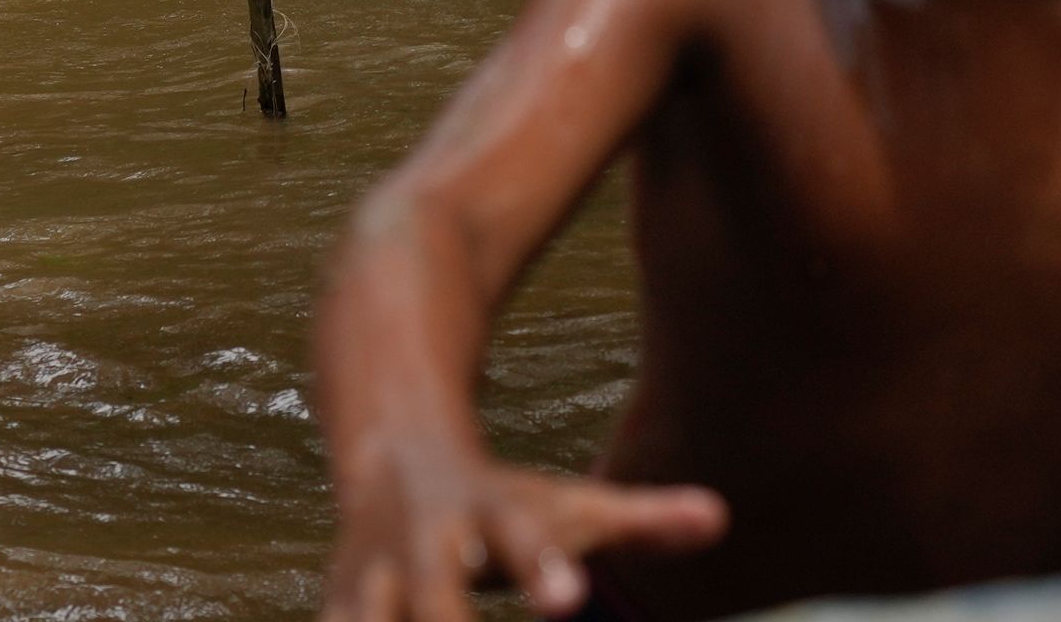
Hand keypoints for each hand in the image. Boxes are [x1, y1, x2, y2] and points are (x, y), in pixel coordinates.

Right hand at [325, 442, 725, 621]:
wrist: (395, 454)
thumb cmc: (504, 503)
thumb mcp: (568, 505)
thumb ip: (642, 519)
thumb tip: (720, 517)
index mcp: (490, 515)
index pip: (522, 541)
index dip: (544, 571)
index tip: (569, 601)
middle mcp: (425, 546)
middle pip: (438, 602)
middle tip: (549, 615)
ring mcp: (374, 580)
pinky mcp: (340, 607)